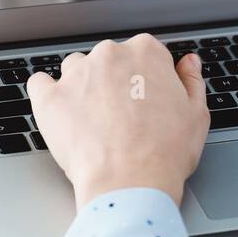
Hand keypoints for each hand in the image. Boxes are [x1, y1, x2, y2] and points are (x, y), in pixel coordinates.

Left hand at [27, 34, 209, 206]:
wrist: (130, 183)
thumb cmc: (166, 152)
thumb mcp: (197, 114)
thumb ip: (191, 81)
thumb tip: (188, 63)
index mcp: (146, 53)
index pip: (144, 53)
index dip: (147, 78)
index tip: (146, 98)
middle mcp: (110, 55)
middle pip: (109, 59)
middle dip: (114, 81)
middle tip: (123, 116)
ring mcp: (77, 75)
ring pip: (76, 69)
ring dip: (82, 86)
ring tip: (93, 120)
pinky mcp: (49, 98)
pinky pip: (40, 84)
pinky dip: (47, 94)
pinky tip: (59, 110)